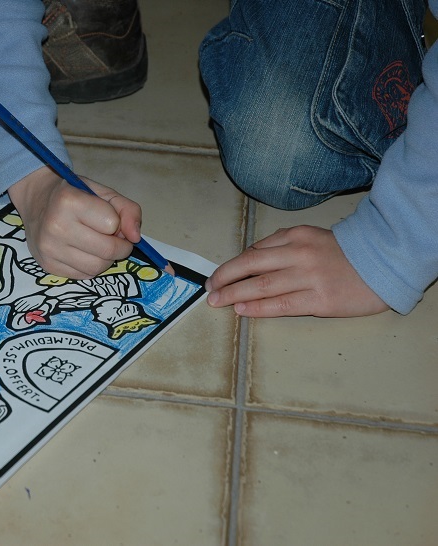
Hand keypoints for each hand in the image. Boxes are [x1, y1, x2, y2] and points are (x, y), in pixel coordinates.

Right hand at [8, 166, 142, 278]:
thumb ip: (128, 210)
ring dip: (106, 259)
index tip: (109, 218)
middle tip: (114, 238)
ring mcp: (50, 249)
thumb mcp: (103, 193)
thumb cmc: (74, 195)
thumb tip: (135, 237)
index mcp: (69, 201)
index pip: (112, 224)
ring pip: (97, 267)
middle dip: (119, 246)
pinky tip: (83, 252)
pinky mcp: (48, 266)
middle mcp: (56, 227)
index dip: (117, 222)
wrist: (37, 201)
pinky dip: (90, 266)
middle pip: (107, 250)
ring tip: (98, 245)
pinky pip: (83, 276)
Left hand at [205, 225, 388, 317]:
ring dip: (234, 295)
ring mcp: (310, 278)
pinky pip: (281, 305)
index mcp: (296, 236)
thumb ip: (281, 244)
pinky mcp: (321, 301)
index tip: (216, 276)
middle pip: (251, 266)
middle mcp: (300, 254)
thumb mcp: (311, 237)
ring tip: (217, 301)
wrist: (385, 265)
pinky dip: (258, 308)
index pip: (254, 252)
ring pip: (262, 286)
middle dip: (225, 279)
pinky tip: (242, 310)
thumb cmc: (343, 254)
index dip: (231, 266)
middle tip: (209, 289)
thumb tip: (249, 259)